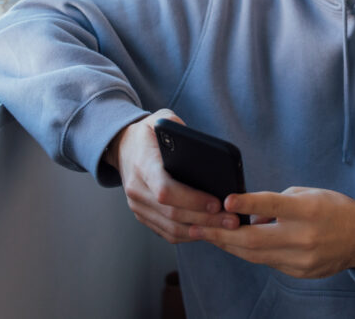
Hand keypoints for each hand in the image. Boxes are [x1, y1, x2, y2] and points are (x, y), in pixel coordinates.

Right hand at [105, 109, 239, 242]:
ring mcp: (137, 206)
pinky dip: (189, 235)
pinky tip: (210, 230)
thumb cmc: (147, 134)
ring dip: (201, 231)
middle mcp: (137, 189)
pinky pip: (167, 233)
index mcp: (142, 164)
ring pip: (171, 228)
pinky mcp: (142, 215)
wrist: (121, 147)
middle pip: (173, 214)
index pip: (166, 190)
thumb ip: (178, 125)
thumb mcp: (160, 119)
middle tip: (233, 219)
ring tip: (226, 227)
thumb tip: (202, 144)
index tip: (217, 203)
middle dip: (206, 219)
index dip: (192, 200)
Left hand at [188, 186, 354, 278]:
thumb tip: (249, 216)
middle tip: (198, 227)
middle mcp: (304, 237)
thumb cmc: (333, 208)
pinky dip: (249, 253)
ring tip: (207, 236)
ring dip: (229, 245)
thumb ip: (277, 203)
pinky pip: (268, 262)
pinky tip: (234, 245)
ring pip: (256, 255)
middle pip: (254, 240)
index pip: (272, 205)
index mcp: (308, 210)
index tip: (225, 201)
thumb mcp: (308, 194)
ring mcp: (302, 259)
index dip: (247, 204)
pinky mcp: (300, 272)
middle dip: (221, 234)